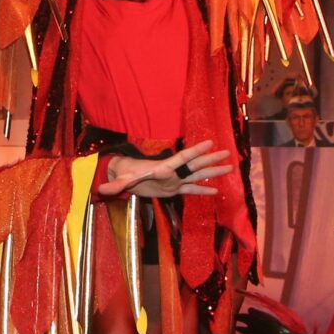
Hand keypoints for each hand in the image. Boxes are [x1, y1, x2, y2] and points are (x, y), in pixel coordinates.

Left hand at [99, 140, 235, 198]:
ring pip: (198, 175)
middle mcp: (173, 172)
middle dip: (211, 159)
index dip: (196, 150)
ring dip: (213, 172)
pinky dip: (203, 190)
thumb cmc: (126, 174)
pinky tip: (216, 191)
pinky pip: (192, 189)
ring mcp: (175, 180)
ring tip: (229, 168)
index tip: (210, 142)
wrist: (127, 177)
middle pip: (196, 164)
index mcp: (164, 167)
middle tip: (228, 153)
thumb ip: (116, 185)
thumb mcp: (122, 180)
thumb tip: (104, 189)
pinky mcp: (174, 190)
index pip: (183, 157)